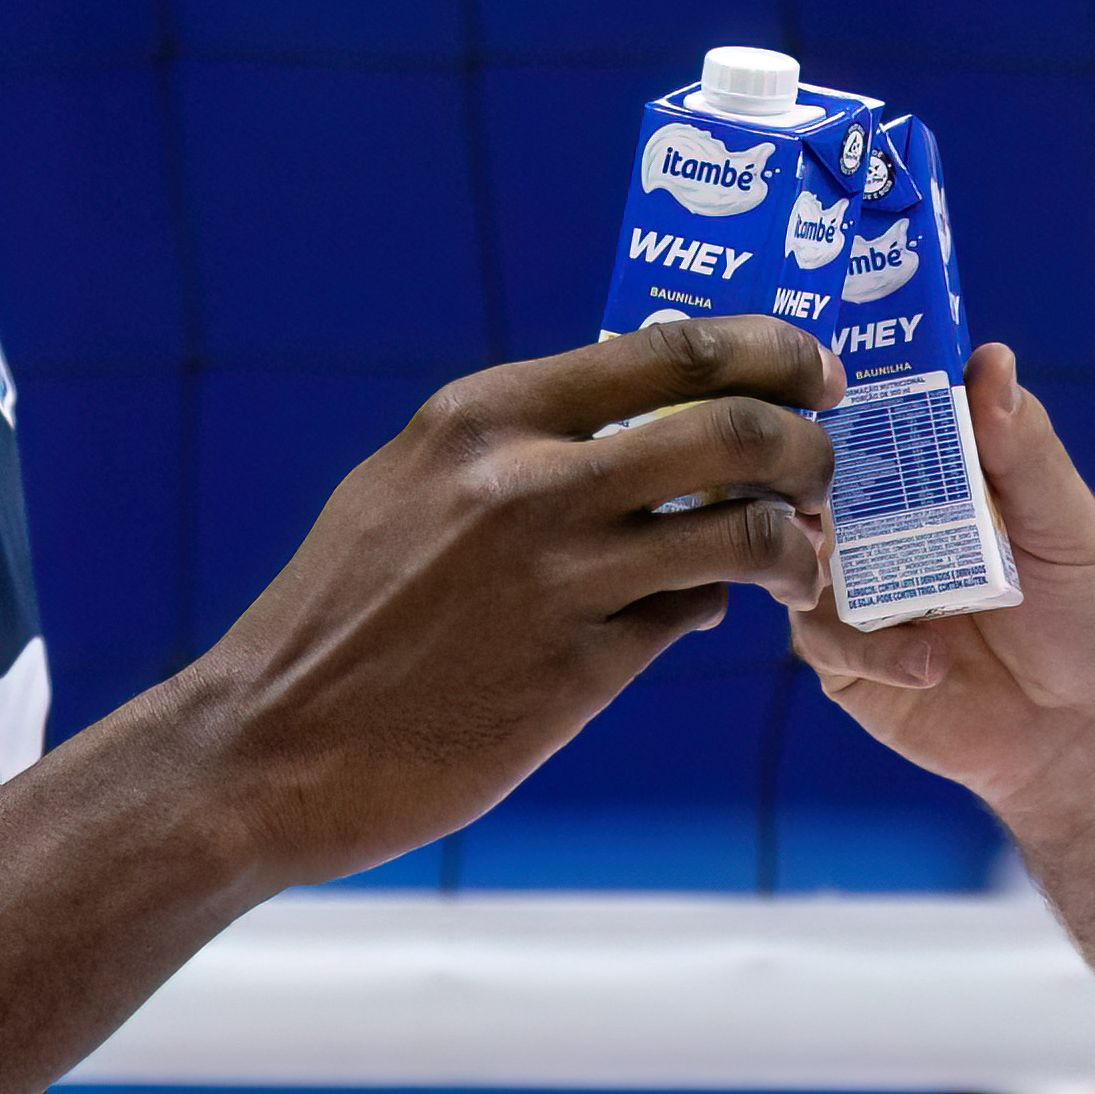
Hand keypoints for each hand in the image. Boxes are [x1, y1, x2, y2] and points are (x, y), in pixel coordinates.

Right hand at [180, 316, 844, 886]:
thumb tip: (631, 425)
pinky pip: (691, 619)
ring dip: (797, 544)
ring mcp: (558, 578)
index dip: (772, 352)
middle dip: (810, 446)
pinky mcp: (576, 672)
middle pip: (736, 428)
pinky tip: (700, 615)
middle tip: (826, 470)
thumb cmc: (341, 614)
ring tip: (799, 561)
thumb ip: (514, 447)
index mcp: (486, 415)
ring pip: (742, 530)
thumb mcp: (412, 485)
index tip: (817, 371)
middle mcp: (528, 480)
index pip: (673, 348)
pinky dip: (715, 611)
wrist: (268, 745)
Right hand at [787, 342, 1094, 825]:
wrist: (1089, 736)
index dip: (847, 391)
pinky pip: (820, 635)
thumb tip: (990, 358)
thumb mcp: (1065, 524)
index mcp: (934, 477)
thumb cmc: (1093, 616)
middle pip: (814, 478)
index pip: (874, 414)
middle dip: (810, 476)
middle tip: (831, 488)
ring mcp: (858, 591)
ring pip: (797, 554)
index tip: (831, 374)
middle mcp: (883, 525)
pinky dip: (867, 646)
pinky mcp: (847, 660)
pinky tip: (929, 661)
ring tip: (908, 599)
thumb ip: (1023, 450)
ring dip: (836, 568)